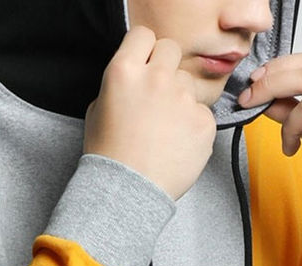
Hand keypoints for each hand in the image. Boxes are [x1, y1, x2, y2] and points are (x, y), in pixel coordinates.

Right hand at [85, 26, 216, 201]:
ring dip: (181, 100)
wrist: (128, 193)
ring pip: (189, 84)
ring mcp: (183, 99)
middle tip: (158, 98)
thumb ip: (120, 86)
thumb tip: (137, 79)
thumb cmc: (109, 158)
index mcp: (125, 71)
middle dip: (166, 68)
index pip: (144, 35)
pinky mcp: (203, 121)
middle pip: (171, 50)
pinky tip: (176, 146)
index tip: (146, 64)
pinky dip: (193, 128)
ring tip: (165, 132)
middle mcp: (156, 78)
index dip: (145, 50)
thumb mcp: (98, 111)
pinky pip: (202, 113)